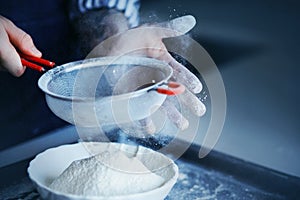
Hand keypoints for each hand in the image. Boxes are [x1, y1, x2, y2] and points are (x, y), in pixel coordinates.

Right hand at [0, 15, 41, 75]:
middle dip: (14, 58)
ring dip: (4, 57)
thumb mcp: (5, 25)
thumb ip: (22, 40)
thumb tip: (37, 54)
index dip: (26, 63)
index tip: (31, 58)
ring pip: (2, 67)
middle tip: (8, 43)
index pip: (18, 71)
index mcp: (0, 52)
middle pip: (10, 68)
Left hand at [88, 15, 205, 133]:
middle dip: (187, 101)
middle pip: (174, 91)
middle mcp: (155, 78)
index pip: (178, 72)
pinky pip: (138, 110)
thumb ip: (171, 28)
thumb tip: (191, 21)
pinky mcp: (130, 97)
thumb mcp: (150, 31)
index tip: (198, 88)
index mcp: (162, 64)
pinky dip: (144, 120)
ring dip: (172, 114)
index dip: (188, 79)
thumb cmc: (130, 39)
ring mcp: (143, 89)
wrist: (108, 48)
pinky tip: (151, 129)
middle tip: (200, 111)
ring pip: (160, 104)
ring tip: (183, 125)